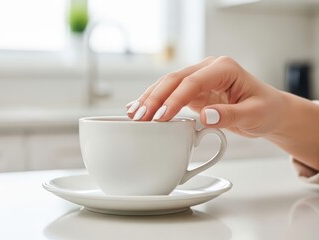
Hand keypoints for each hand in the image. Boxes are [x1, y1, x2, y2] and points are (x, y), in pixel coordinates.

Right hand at [126, 56, 285, 137]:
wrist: (268, 111)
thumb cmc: (265, 109)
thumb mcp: (254, 114)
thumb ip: (230, 115)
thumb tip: (205, 116)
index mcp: (224, 68)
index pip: (192, 81)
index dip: (174, 99)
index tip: (161, 117)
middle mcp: (208, 69)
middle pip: (174, 80)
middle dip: (154, 98)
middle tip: (140, 117)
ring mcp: (198, 79)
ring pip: (167, 85)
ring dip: (150, 100)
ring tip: (134, 115)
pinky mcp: (193, 92)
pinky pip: (170, 94)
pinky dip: (155, 102)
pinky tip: (139, 109)